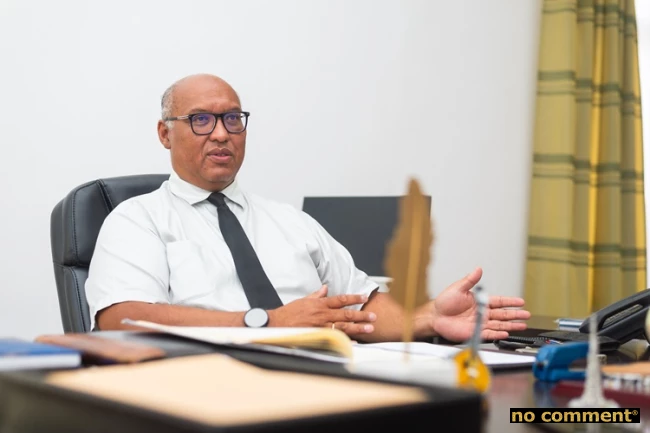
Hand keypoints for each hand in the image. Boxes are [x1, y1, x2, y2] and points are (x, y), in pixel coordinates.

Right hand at [267, 285, 376, 335]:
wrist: (276, 324)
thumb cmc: (289, 313)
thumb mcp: (303, 300)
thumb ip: (316, 295)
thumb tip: (325, 288)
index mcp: (319, 304)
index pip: (340, 299)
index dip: (354, 298)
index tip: (365, 296)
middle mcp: (322, 314)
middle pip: (345, 314)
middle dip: (361, 315)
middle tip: (373, 316)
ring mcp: (320, 327)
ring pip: (343, 327)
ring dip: (357, 328)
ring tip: (369, 329)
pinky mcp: (317, 336)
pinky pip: (334, 339)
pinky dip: (345, 341)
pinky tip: (355, 342)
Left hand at [415, 267, 530, 341]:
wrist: (435, 316)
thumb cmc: (444, 303)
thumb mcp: (458, 288)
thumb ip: (470, 280)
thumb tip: (478, 269)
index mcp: (480, 301)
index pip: (499, 301)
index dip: (510, 301)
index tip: (521, 301)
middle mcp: (482, 313)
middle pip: (503, 314)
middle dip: (515, 314)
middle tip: (527, 314)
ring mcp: (479, 323)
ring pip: (499, 324)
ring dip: (511, 325)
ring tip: (522, 325)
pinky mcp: (475, 332)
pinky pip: (489, 333)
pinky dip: (498, 333)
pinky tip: (506, 333)